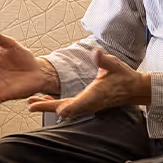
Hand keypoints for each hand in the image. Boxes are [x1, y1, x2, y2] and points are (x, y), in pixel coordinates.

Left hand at [29, 50, 150, 118]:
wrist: (132, 89)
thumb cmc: (123, 76)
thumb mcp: (114, 64)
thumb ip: (104, 60)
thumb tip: (96, 52)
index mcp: (97, 94)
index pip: (82, 102)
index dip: (71, 107)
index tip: (60, 110)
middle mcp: (91, 103)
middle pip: (67, 108)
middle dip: (48, 107)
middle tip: (31, 106)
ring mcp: (88, 107)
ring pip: (65, 109)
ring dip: (48, 107)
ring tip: (31, 104)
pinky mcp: (86, 106)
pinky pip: (68, 108)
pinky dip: (55, 105)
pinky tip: (44, 100)